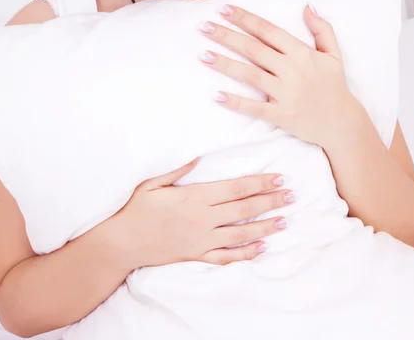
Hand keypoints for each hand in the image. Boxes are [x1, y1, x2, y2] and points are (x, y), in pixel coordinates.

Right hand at [112, 159, 291, 269]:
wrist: (121, 243)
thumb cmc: (135, 209)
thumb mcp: (153, 182)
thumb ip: (177, 169)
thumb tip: (199, 156)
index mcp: (194, 197)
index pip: (235, 188)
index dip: (259, 183)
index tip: (278, 178)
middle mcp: (202, 219)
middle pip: (243, 209)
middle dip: (269, 201)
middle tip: (291, 196)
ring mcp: (200, 240)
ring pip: (240, 233)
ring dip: (264, 227)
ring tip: (284, 221)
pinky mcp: (196, 255)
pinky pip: (225, 257)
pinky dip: (244, 254)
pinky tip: (261, 248)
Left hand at [199, 3, 359, 147]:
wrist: (342, 123)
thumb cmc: (335, 86)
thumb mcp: (333, 54)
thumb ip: (321, 29)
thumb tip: (307, 6)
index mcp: (301, 53)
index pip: (268, 31)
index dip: (245, 19)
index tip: (224, 9)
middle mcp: (291, 70)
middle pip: (253, 49)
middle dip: (226, 36)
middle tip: (204, 26)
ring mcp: (285, 93)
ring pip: (250, 75)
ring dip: (225, 64)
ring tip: (203, 55)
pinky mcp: (281, 114)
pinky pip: (255, 108)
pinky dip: (236, 103)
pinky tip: (217, 96)